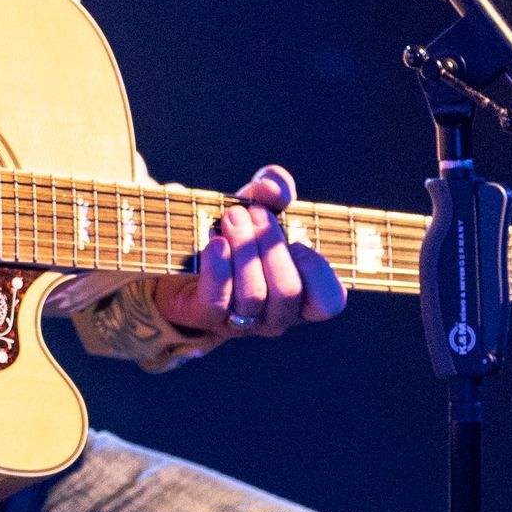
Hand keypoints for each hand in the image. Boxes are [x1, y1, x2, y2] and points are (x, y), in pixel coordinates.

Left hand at [149, 166, 346, 340]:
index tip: (295, 239)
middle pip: (288, 291)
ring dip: (244, 248)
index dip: (316, 268)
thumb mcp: (259, 204)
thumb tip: (273, 190)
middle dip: (271, 246)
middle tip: (251, 213)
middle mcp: (275, 316)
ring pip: (253, 295)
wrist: (183, 256)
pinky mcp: (206, 316)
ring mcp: (241, 322)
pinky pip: (218, 300)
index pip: (328, 301)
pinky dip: (218, 267)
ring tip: (231, 218)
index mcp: (300, 295)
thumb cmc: (235, 233)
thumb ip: (275, 188)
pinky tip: (215, 243)